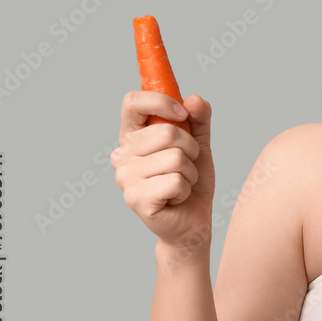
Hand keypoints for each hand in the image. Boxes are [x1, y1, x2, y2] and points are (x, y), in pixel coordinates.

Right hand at [111, 91, 215, 255]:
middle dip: (191, 149)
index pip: (133, 102)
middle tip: (187, 164)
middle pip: (167, 132)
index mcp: (132, 136)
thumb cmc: (191, 180)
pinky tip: (177, 198)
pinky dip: (186, 188)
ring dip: (190, 172)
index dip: (161, 102)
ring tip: (182, 183)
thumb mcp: (199, 144)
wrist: (193, 221)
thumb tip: (194, 99)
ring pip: (175, 158)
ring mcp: (125, 178)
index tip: (183, 114)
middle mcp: (122, 155)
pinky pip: (175, 181)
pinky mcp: (135, 199)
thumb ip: (199, 119)